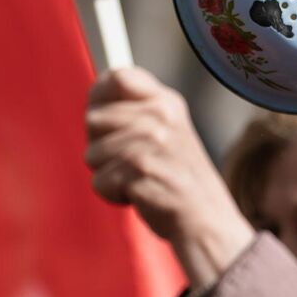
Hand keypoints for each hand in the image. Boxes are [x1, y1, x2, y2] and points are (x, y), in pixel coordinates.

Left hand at [85, 67, 252, 287]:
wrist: (205, 218)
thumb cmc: (177, 176)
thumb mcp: (167, 131)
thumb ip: (137, 111)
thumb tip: (94, 97)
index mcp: (166, 102)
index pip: (117, 77)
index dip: (99, 95)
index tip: (103, 116)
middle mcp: (159, 116)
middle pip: (93, 118)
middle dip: (101, 145)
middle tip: (131, 161)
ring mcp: (151, 142)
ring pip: (92, 153)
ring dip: (108, 173)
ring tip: (140, 179)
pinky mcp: (140, 171)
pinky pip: (99, 181)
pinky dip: (113, 194)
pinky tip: (140, 196)